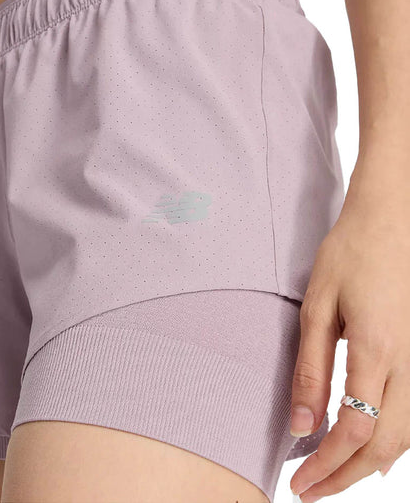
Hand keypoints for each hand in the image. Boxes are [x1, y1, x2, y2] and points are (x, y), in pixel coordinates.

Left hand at [288, 191, 409, 501]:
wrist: (390, 221)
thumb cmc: (349, 256)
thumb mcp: (317, 308)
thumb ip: (310, 368)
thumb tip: (301, 423)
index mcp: (377, 349)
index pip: (353, 430)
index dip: (325, 464)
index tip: (298, 482)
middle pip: (385, 445)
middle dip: (346, 475)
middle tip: (310, 489)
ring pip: (406, 436)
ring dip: (368, 462)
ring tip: (332, 473)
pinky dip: (389, 440)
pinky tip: (366, 444)